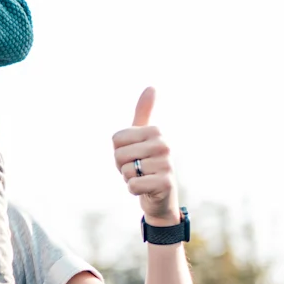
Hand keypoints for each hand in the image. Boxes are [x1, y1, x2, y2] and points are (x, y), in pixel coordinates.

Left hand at [112, 87, 179, 223]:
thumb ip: (144, 113)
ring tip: (143, 178)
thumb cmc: (147, 164)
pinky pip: (132, 185)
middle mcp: (164, 145)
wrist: (161, 197)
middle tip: (138, 170)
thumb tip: (151, 87)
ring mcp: (166, 164)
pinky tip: (146, 189)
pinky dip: (133, 190)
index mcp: (155, 131)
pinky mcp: (165, 184)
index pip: (116, 139)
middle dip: (123, 166)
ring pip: (126, 171)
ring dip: (129, 178)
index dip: (119, 151)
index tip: (134, 156)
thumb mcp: (143, 137)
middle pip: (119, 154)